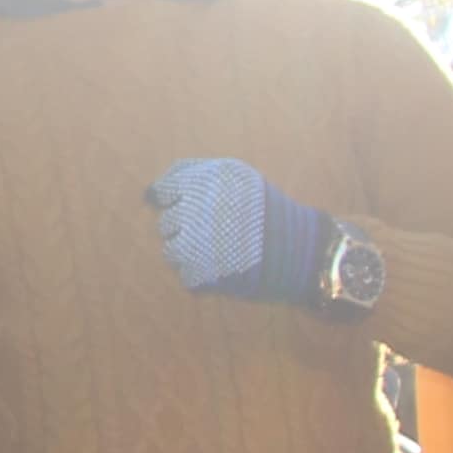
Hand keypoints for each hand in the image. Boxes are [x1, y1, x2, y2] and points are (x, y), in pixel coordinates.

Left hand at [148, 157, 338, 308]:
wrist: (303, 252)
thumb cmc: (267, 211)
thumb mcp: (237, 178)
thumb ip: (192, 175)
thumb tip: (148, 192)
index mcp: (206, 181)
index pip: (165, 190)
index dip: (172, 201)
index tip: (187, 209)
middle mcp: (199, 209)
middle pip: (167, 223)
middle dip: (186, 229)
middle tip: (215, 234)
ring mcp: (200, 244)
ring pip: (170, 251)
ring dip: (189, 254)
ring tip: (218, 253)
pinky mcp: (205, 275)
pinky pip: (186, 277)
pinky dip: (201, 277)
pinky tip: (224, 269)